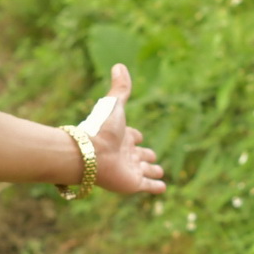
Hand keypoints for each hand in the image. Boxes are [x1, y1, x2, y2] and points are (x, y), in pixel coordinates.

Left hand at [84, 64, 165, 195]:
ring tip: (159, 172)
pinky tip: (162, 188)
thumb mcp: (114, 104)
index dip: (135, 136)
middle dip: (145, 155)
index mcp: (121, 136)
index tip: (138, 136)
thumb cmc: (101, 128)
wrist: (91, 154)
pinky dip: (155, 187)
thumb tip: (119, 65)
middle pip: (138, 154)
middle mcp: (125, 153)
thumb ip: (120, 88)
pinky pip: (147, 186)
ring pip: (143, 171)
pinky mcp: (133, 183)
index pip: (132, 137)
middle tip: (151, 157)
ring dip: (152, 171)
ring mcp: (129, 170)